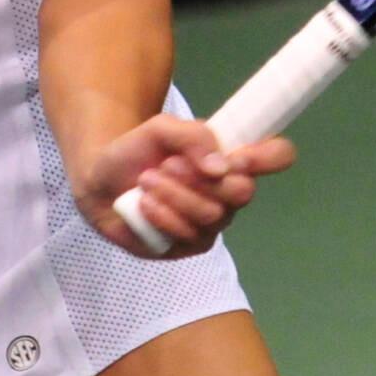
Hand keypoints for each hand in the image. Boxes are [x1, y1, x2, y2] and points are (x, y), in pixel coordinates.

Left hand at [78, 115, 295, 258]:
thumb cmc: (136, 151)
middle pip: (242, 192)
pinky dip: (163, 215)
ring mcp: (211, 223)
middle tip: (169, 164)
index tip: (239, 157)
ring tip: (146, 180)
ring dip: (173, 193)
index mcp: (230, 160)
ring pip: (212, 215)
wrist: (99, 178)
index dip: (269, 156)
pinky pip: (189, 235)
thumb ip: (192, 135)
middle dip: (200, 178)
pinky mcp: (190, 246)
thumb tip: (220, 165)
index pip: (276, 156)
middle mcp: (228, 193)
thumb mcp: (159, 129)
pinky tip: (145, 204)